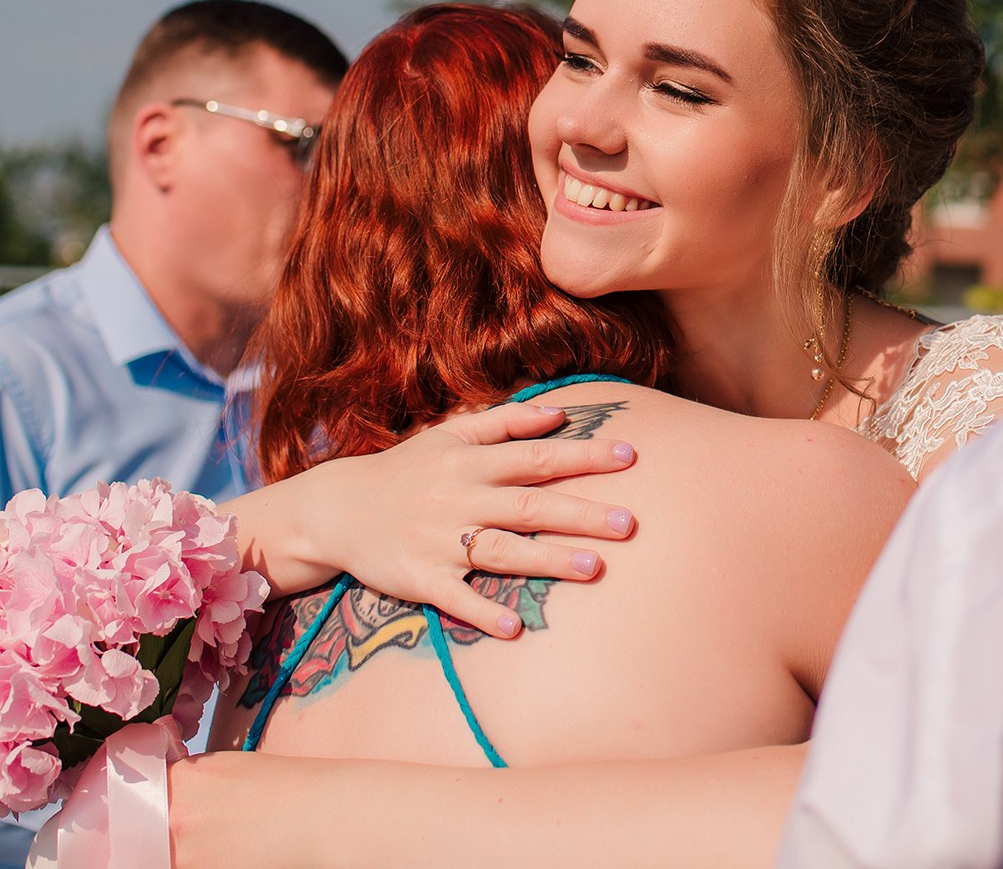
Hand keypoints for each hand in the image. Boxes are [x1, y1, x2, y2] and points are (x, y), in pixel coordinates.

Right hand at [284, 403, 636, 636]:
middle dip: (582, 513)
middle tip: (630, 523)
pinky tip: (514, 626)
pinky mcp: (420, 578)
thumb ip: (505, 421)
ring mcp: (440, 541)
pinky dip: (482, 612)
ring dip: (548, 559)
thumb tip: (560, 412)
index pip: (536, 456)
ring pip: (502, 550)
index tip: (630, 455)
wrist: (334, 509)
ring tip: (595, 568)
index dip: (583, 454)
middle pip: (529, 504)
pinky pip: (455, 598)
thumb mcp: (449, 433)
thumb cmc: (405, 470)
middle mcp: (460, 499)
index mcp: (470, 463)